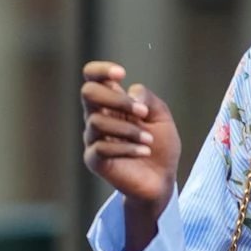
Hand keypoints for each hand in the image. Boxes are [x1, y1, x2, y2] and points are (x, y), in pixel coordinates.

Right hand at [81, 62, 180, 250]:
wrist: (161, 179)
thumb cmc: (160, 146)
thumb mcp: (161, 116)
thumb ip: (148, 98)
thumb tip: (130, 92)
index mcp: (112, 103)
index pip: (92, 78)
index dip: (101, 70)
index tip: (121, 73)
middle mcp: (98, 118)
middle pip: (88, 93)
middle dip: (115, 99)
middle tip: (142, 112)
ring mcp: (94, 140)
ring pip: (97, 122)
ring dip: (128, 129)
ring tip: (149, 140)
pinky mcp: (95, 161)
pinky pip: (101, 148)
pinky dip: (127, 148)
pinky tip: (144, 151)